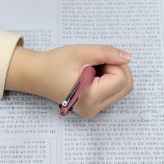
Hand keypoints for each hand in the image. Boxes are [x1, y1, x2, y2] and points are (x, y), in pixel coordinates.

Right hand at [4, 44, 132, 117]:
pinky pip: (112, 92)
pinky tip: (93, 74)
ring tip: (93, 67)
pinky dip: (109, 80)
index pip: (122, 79)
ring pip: (121, 90)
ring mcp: (93, 111)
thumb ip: (107, 53)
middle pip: (126, 87)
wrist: (35, 75)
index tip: (97, 59)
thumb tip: (128, 57)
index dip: (114, 63)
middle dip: (118, 69)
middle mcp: (93, 109)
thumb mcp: (81, 52)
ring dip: (114, 74)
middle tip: (98, 60)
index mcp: (89, 97)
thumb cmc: (54, 64)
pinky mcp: (93, 108)